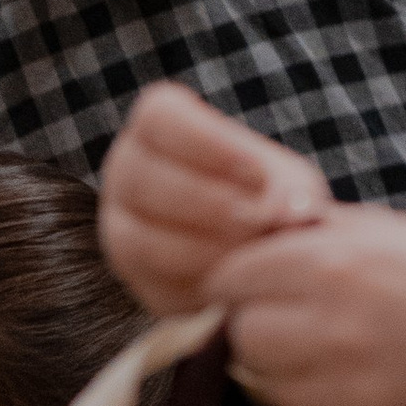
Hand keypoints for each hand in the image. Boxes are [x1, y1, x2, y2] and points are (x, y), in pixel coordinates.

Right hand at [98, 83, 329, 311]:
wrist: (253, 240)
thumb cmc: (266, 193)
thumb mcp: (284, 179)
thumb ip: (287, 191)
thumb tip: (283, 213)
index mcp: (157, 124)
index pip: (160, 121)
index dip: (208, 147)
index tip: (258, 174)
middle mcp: (126, 170)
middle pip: (143, 181)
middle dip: (207, 204)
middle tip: (258, 222)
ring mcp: (119, 224)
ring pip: (140, 240)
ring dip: (202, 250)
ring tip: (251, 255)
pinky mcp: (131, 275)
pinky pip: (151, 283)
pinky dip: (197, 284)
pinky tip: (235, 281)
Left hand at [212, 208, 405, 405]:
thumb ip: (336, 235)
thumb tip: (277, 232)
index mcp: (336, 265)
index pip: (231, 278)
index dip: (244, 280)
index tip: (260, 284)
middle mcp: (332, 331)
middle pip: (242, 338)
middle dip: (262, 328)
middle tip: (303, 322)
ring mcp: (350, 396)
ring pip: (273, 390)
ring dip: (293, 373)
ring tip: (350, 355)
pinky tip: (389, 387)